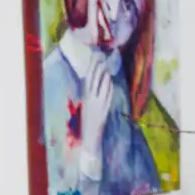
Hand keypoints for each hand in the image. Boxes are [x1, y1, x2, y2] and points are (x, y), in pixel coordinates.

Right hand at [78, 53, 114, 176]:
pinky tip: (109, 81)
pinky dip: (107, 88)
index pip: (88, 78)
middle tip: (101, 56)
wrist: (90, 137)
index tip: (94, 57)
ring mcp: (96, 103)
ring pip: (99, 86)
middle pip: (93, 80)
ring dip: (102, 76)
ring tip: (106, 65)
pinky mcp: (103, 109)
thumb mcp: (89, 104)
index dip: (91, 67)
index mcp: (85, 96)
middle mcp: (89, 99)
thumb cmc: (90, 120)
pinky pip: (106, 96)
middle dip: (96, 68)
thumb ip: (91, 93)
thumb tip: (94, 80)